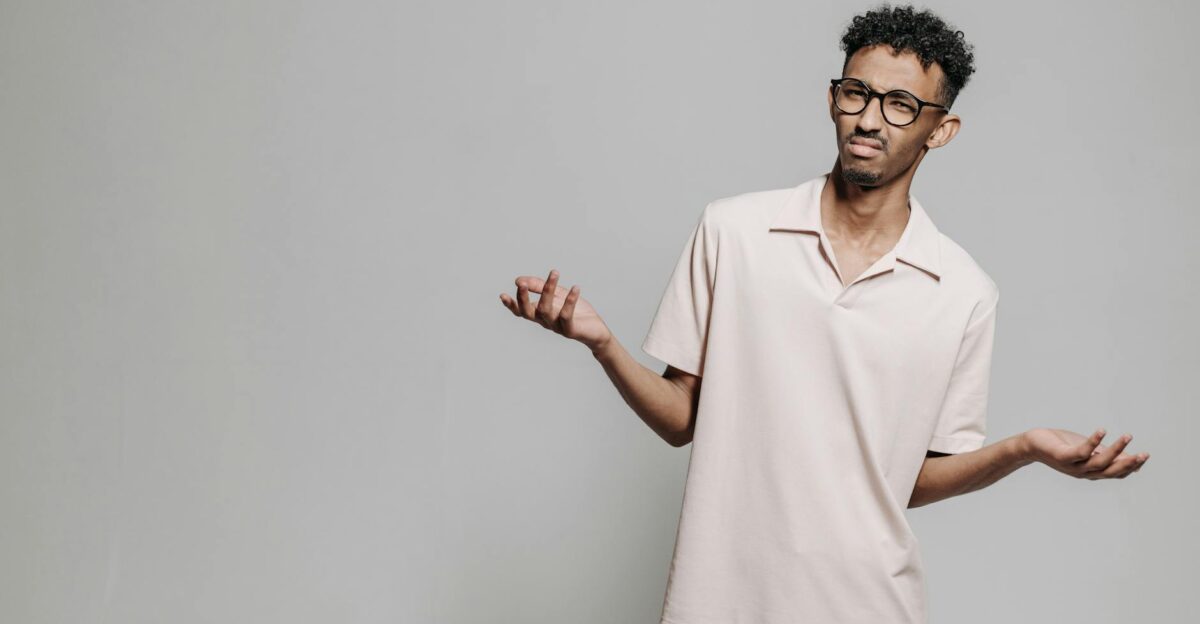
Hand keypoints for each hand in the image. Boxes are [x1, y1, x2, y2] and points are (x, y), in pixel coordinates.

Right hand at [499, 269, 612, 351]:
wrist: (596, 330)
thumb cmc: (576, 312)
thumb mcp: (558, 294)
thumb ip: (540, 286)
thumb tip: (519, 279)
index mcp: (540, 314)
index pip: (521, 311)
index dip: (511, 304)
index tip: (502, 295)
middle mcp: (545, 321)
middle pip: (528, 312)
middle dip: (523, 299)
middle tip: (522, 284)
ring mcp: (556, 327)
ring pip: (546, 310)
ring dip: (548, 290)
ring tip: (554, 273)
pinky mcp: (570, 331)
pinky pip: (566, 316)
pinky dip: (570, 301)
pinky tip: (575, 288)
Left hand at [1022, 428, 1149, 479]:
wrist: (1032, 444)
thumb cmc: (1062, 445)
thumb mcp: (1088, 450)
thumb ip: (1106, 454)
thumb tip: (1131, 459)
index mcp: (1091, 471)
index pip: (1115, 473)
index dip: (1131, 467)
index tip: (1145, 457)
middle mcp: (1084, 472)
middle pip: (1110, 471)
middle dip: (1128, 464)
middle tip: (1144, 454)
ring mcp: (1073, 466)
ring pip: (1099, 462)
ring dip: (1115, 450)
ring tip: (1128, 436)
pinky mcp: (1062, 457)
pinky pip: (1081, 452)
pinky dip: (1093, 442)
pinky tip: (1103, 430)